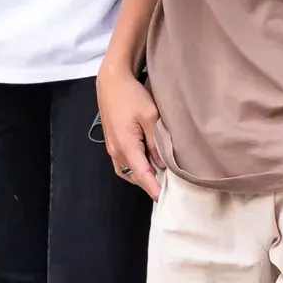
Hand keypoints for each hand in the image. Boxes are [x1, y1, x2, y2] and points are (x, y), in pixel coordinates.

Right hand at [98, 68, 163, 199]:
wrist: (112, 80)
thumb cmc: (131, 96)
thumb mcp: (150, 118)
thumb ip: (156, 144)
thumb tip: (163, 164)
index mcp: (126, 147)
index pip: (143, 176)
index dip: (155, 190)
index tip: (167, 202)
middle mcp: (116, 151)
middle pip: (134, 177)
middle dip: (150, 184)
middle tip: (170, 188)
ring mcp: (112, 146)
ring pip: (128, 170)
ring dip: (142, 176)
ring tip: (161, 176)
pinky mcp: (112, 140)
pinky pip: (124, 162)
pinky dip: (135, 167)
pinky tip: (148, 162)